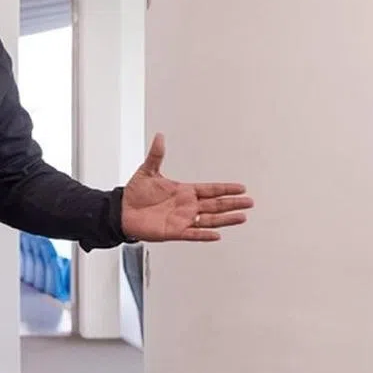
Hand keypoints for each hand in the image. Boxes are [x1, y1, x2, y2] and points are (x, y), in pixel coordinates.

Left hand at [121, 133, 252, 242]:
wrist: (122, 211)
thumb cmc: (135, 193)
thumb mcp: (147, 171)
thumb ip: (156, 155)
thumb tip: (160, 136)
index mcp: (184, 191)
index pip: (210, 190)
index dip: (225, 189)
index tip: (241, 188)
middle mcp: (187, 206)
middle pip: (215, 204)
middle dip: (232, 203)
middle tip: (249, 202)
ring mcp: (182, 219)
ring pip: (209, 219)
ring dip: (226, 219)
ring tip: (242, 217)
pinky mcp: (174, 231)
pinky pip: (193, 234)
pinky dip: (204, 235)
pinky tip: (217, 234)